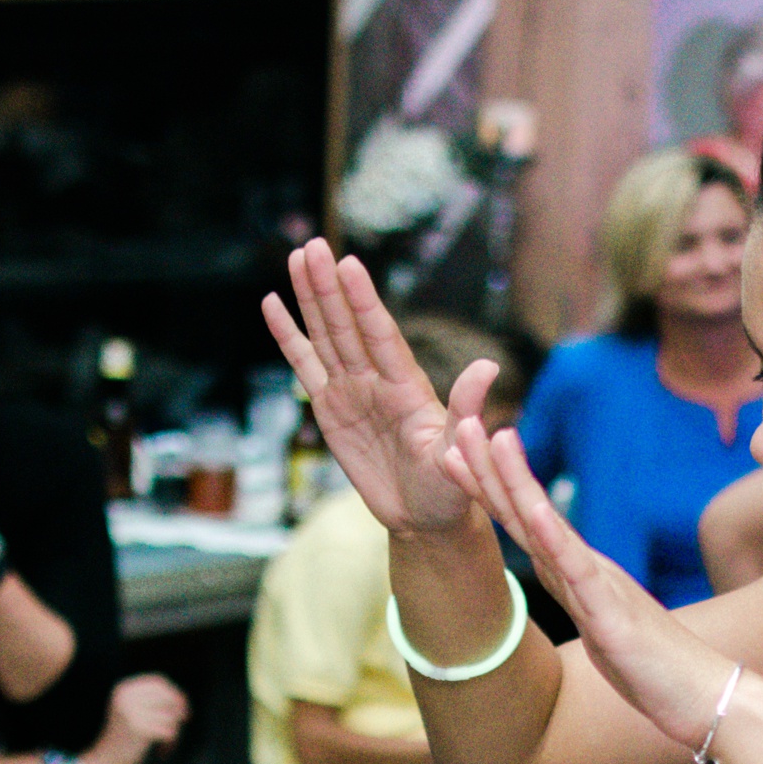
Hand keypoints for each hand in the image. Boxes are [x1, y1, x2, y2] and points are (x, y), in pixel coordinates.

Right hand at [80, 674, 188, 763]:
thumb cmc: (122, 742)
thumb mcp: (132, 713)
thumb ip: (151, 703)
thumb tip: (182, 701)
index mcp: (124, 690)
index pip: (158, 682)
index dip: (176, 694)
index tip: (184, 711)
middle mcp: (126, 697)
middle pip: (169, 698)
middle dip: (178, 715)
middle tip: (176, 731)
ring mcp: (132, 712)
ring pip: (172, 717)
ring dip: (174, 735)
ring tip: (164, 745)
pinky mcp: (140, 729)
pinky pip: (169, 732)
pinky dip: (170, 744)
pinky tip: (161, 752)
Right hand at [263, 240, 493, 536]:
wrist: (425, 516)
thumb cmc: (449, 487)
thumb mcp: (459, 451)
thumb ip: (466, 408)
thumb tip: (488, 367)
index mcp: (407, 385)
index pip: (380, 336)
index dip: (364, 302)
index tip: (349, 266)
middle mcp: (377, 378)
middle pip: (347, 326)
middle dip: (329, 287)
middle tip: (314, 247)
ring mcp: (351, 390)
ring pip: (326, 335)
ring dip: (310, 298)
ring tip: (298, 257)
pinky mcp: (329, 409)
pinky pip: (305, 366)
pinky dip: (290, 338)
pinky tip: (274, 305)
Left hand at [442, 415, 735, 750]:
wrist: (704, 698)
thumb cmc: (658, 671)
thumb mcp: (606, 634)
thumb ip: (587, 606)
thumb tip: (570, 589)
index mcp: (581, 578)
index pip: (527, 526)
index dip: (491, 490)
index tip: (456, 453)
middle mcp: (587, 573)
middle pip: (529, 514)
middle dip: (491, 470)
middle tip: (459, 422)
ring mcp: (600, 589)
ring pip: (550, 530)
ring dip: (519, 483)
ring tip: (494, 438)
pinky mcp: (613, 617)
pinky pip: (580, 574)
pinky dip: (555, 539)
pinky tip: (535, 510)